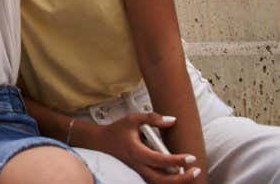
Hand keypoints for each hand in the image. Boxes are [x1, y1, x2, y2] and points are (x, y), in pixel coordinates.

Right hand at [83, 113, 198, 182]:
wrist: (101, 142)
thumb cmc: (117, 131)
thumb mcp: (132, 119)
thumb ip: (152, 118)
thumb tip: (172, 120)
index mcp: (137, 153)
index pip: (161, 160)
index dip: (178, 161)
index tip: (191, 157)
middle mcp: (139, 166)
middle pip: (163, 180)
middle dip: (182, 179)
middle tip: (195, 171)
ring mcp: (139, 172)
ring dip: (177, 182)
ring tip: (190, 174)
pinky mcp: (140, 173)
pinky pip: (157, 181)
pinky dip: (169, 181)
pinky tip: (179, 175)